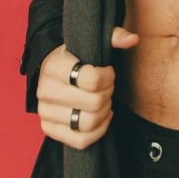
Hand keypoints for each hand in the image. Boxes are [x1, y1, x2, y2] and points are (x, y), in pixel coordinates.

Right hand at [36, 26, 139, 148]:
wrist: (51, 71)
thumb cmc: (76, 57)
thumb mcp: (91, 42)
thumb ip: (113, 36)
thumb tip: (133, 39)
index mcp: (54, 66)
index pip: (92, 79)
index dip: (108, 77)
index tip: (108, 72)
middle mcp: (45, 90)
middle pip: (94, 103)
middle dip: (108, 94)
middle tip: (107, 87)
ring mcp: (45, 112)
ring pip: (87, 123)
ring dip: (104, 112)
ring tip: (103, 101)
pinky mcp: (48, 129)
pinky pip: (80, 140)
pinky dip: (97, 132)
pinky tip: (102, 117)